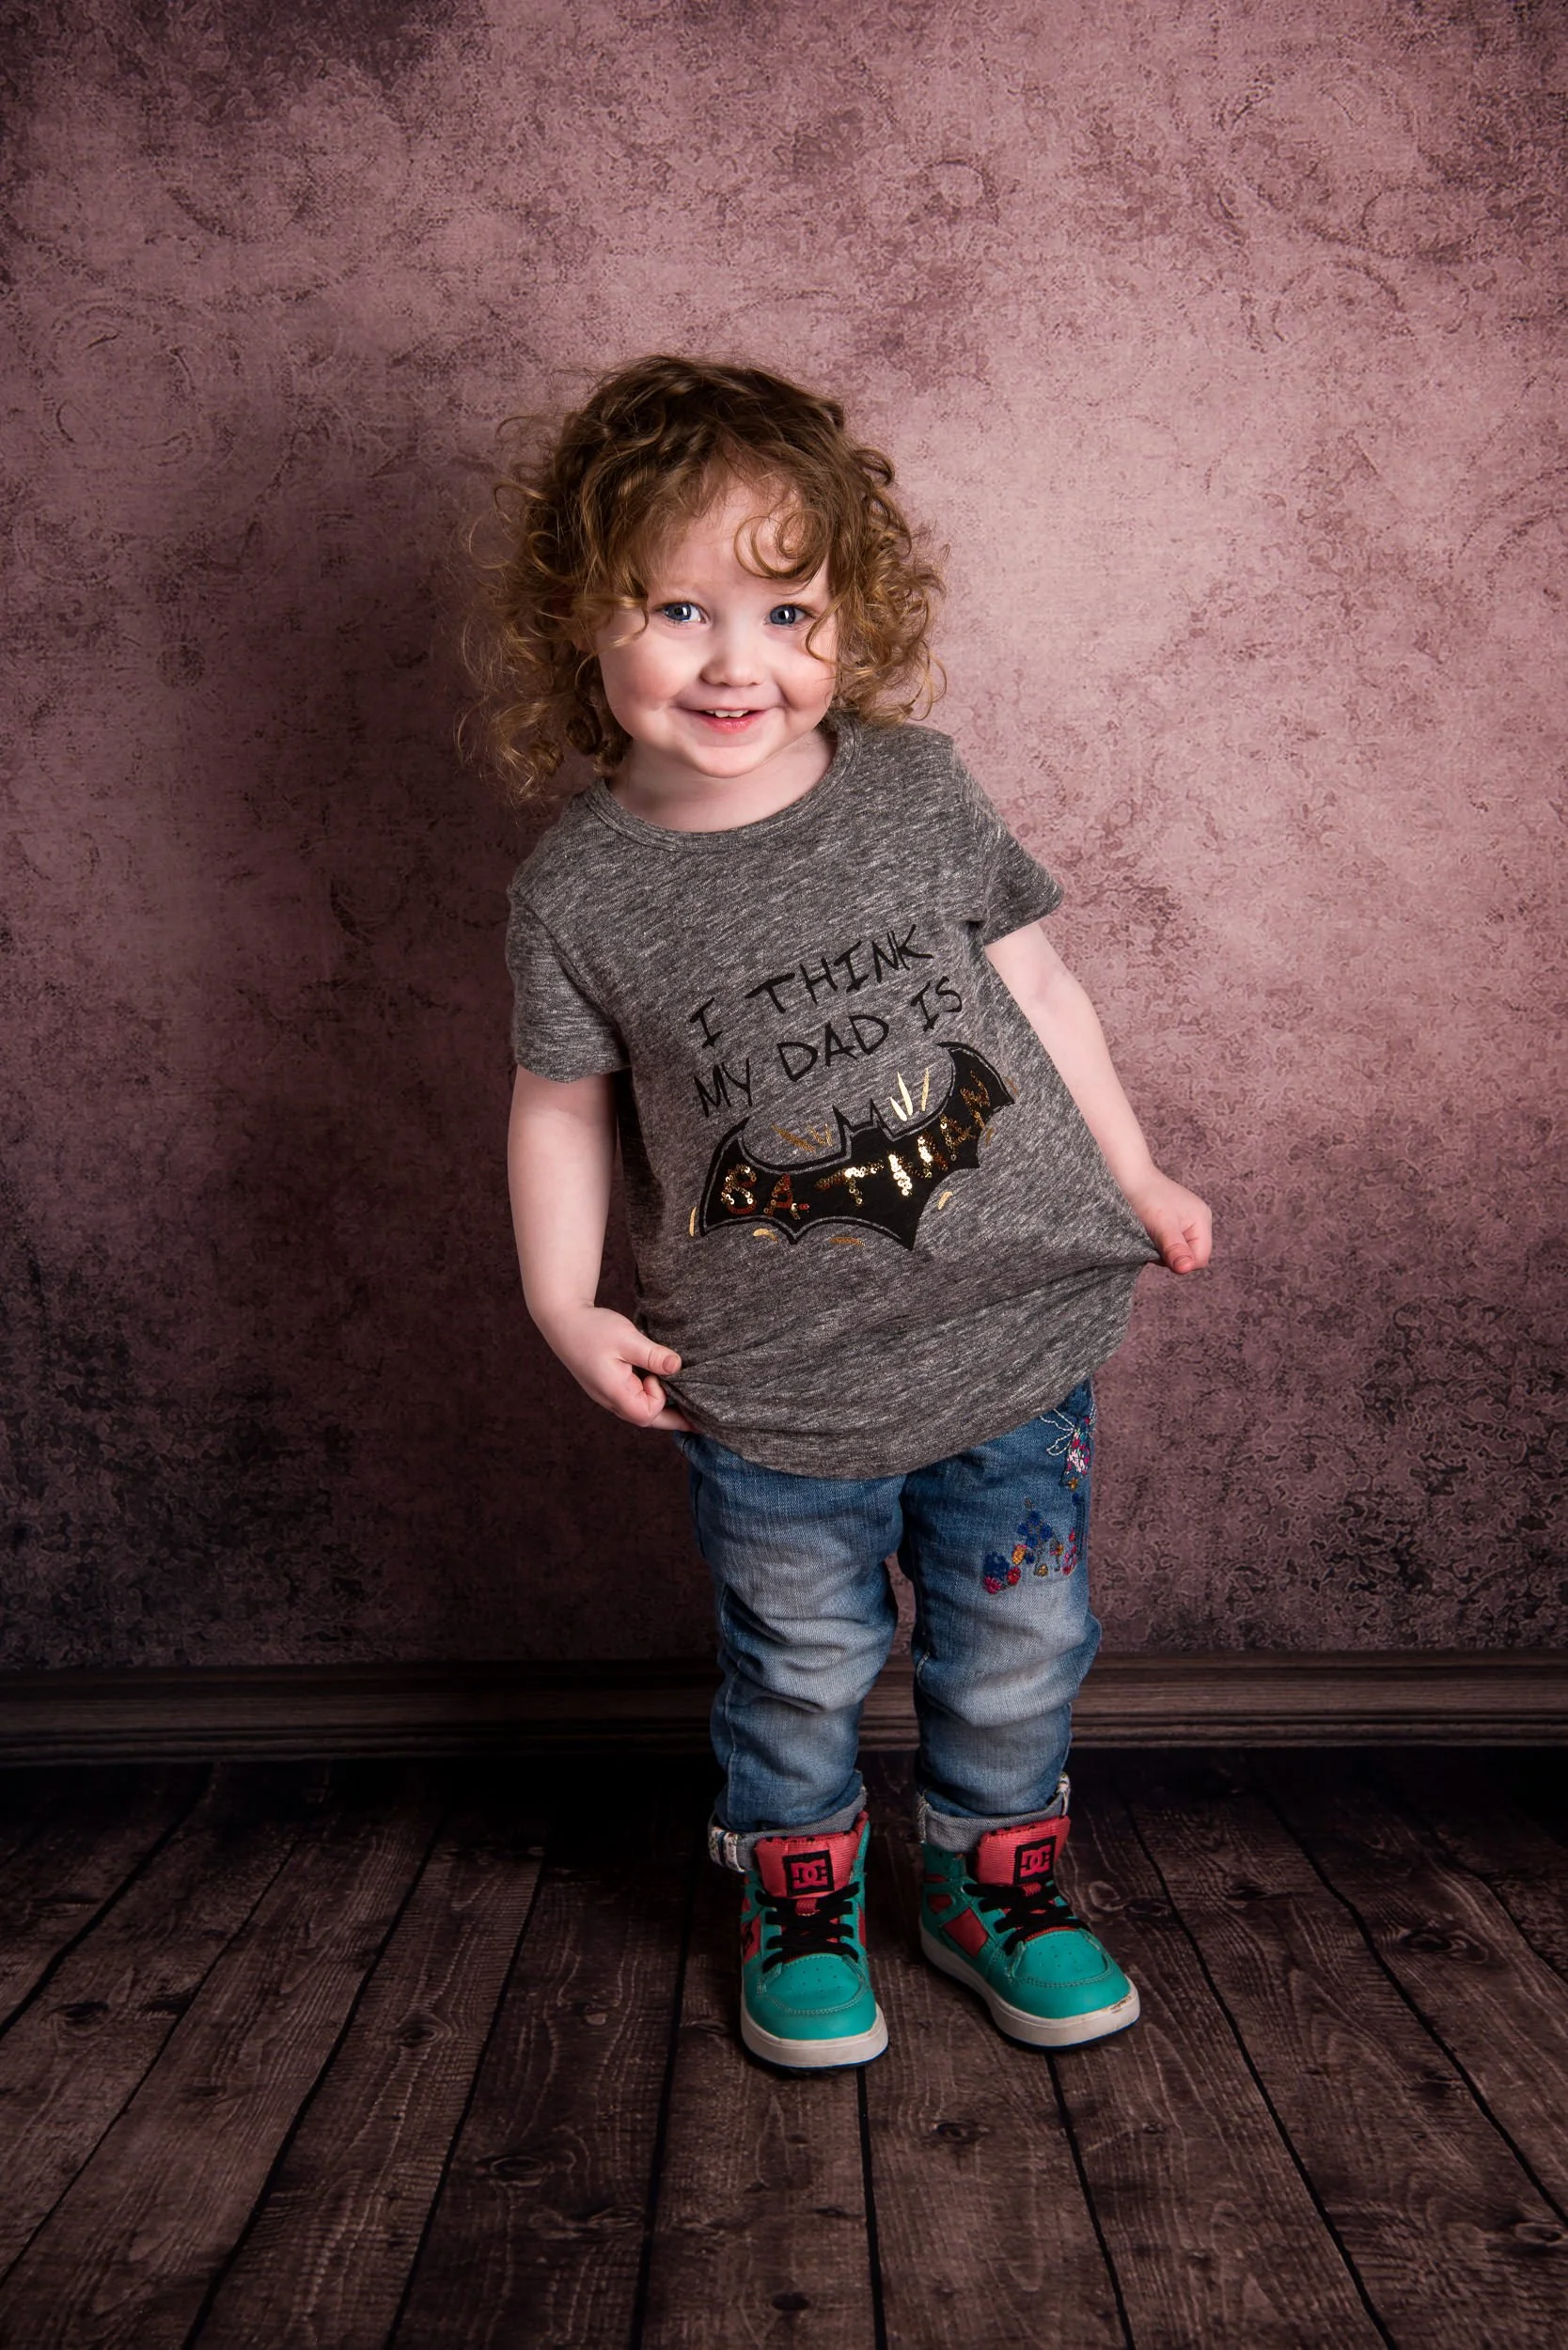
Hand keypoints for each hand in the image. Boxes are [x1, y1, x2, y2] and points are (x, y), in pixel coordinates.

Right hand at [535, 1303, 692, 1429]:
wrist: (563, 1320)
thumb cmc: (592, 1329)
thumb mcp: (626, 1338)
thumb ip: (652, 1355)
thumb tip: (677, 1367)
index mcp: (613, 1392)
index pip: (647, 1413)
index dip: (660, 1396)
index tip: (657, 1372)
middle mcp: (610, 1400)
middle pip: (646, 1419)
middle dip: (673, 1419)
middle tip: (699, 1423)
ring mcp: (608, 1395)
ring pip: (640, 1410)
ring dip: (662, 1408)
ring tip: (686, 1406)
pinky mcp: (609, 1386)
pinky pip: (633, 1400)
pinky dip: (650, 1397)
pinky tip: (661, 1388)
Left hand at [1124, 1169, 1212, 1275]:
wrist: (1125, 1175)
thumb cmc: (1144, 1196)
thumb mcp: (1161, 1225)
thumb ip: (1174, 1248)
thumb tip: (1186, 1269)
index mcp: (1201, 1220)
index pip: (1199, 1259)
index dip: (1180, 1261)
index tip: (1160, 1248)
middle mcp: (1197, 1222)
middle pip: (1188, 1257)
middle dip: (1169, 1255)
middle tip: (1151, 1237)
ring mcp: (1184, 1222)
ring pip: (1176, 1253)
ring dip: (1159, 1249)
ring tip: (1147, 1231)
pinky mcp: (1170, 1224)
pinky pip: (1167, 1244)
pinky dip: (1155, 1242)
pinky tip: (1146, 1231)